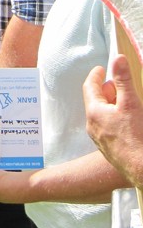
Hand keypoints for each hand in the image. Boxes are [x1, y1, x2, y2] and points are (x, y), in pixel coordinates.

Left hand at [83, 55, 142, 186]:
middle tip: (117, 84)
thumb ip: (123, 80)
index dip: (96, 75)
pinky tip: (128, 122)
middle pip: (95, 101)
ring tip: (124, 102)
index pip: (90, 87)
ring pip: (101, 116)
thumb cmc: (137, 136)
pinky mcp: (109, 149)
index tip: (101, 69)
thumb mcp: (131, 103)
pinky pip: (107, 128)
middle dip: (105, 90)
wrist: (142, 169)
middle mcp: (92, 126)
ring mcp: (100, 140)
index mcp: (94, 112)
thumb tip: (117, 58)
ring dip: (110, 105)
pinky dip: (114, 119)